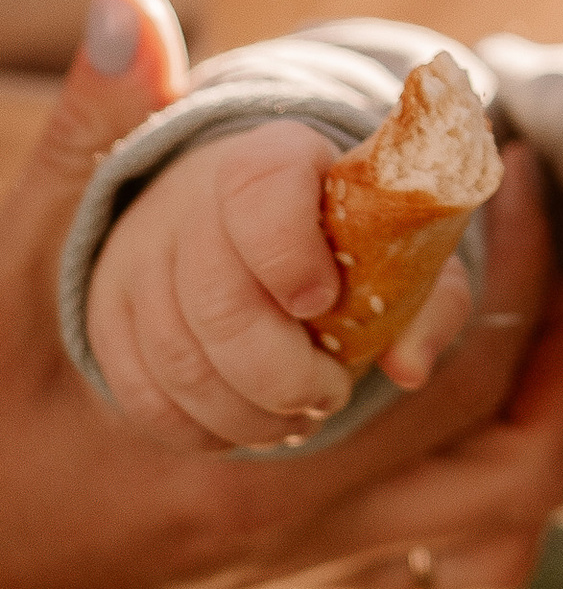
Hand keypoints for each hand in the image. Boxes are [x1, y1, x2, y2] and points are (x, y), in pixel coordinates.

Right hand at [0, 0, 562, 588]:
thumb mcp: (8, 285)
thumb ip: (85, 149)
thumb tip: (134, 6)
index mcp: (251, 474)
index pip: (444, 373)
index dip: (507, 264)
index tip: (516, 163)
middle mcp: (300, 536)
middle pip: (509, 459)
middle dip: (553, 334)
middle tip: (539, 221)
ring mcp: (308, 572)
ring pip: (500, 535)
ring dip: (548, 427)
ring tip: (548, 316)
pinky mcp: (301, 584)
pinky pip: (451, 573)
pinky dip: (499, 503)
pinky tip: (488, 413)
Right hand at [89, 117, 472, 453]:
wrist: (244, 214)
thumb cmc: (344, 238)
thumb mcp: (400, 248)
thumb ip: (429, 297)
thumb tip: (412, 368)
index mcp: (274, 159)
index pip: (261, 190)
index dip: (291, 255)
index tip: (325, 302)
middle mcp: (191, 200)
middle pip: (219, 303)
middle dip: (284, 374)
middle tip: (330, 393)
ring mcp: (140, 258)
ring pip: (181, 360)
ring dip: (250, 413)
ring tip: (298, 418)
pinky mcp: (109, 314)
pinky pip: (143, 395)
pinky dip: (201, 429)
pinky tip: (245, 427)